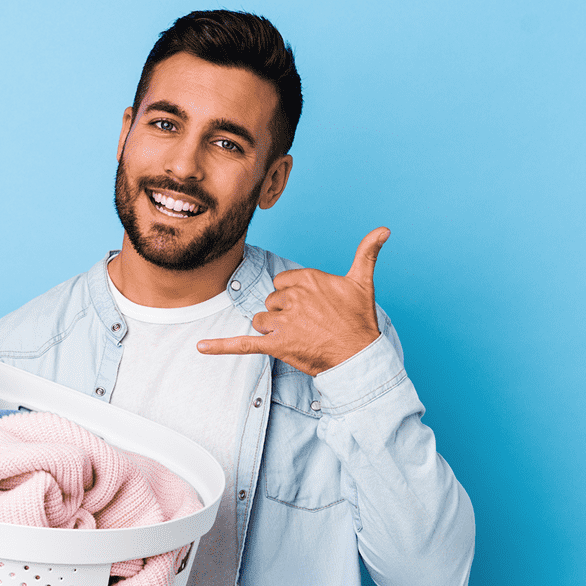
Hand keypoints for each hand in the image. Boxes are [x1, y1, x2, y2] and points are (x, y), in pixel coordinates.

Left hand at [197, 228, 388, 375]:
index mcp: (307, 279)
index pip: (282, 284)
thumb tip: (384, 229)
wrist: (360, 357)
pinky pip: (243, 343)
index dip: (294, 297)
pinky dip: (221, 346)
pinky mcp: (276, 345)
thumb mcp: (362, 282)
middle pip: (271, 302)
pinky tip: (201, 348)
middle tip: (310, 325)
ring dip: (274, 330)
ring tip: (300, 337)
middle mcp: (293, 297)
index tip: (313, 307)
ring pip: (262, 321)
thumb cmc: (359, 320)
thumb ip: (366, 253)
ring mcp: (284, 322)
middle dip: (285, 314)